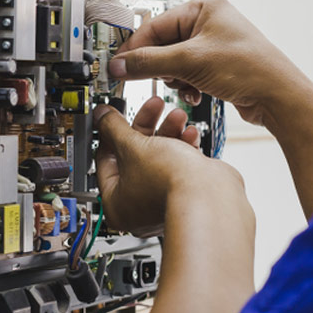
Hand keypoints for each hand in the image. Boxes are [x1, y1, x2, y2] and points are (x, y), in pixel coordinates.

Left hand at [94, 97, 245, 237]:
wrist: (210, 192)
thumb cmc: (169, 181)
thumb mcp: (133, 145)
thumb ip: (114, 128)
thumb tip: (102, 116)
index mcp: (115, 202)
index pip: (105, 159)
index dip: (110, 132)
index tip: (115, 115)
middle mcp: (138, 205)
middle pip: (134, 155)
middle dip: (147, 126)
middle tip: (152, 106)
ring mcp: (162, 198)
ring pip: (158, 156)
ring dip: (169, 131)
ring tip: (177, 116)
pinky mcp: (184, 191)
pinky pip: (177, 164)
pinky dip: (183, 146)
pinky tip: (189, 132)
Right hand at [109, 0, 312, 127]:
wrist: (279, 97)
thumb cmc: (249, 69)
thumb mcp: (190, 62)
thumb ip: (149, 63)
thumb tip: (119, 66)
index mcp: (202, 7)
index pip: (154, 26)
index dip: (134, 49)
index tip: (118, 68)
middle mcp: (207, 21)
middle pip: (161, 45)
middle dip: (161, 68)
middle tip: (162, 80)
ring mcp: (212, 44)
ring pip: (172, 63)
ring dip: (175, 80)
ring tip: (188, 86)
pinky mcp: (215, 64)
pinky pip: (186, 73)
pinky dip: (186, 86)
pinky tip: (197, 94)